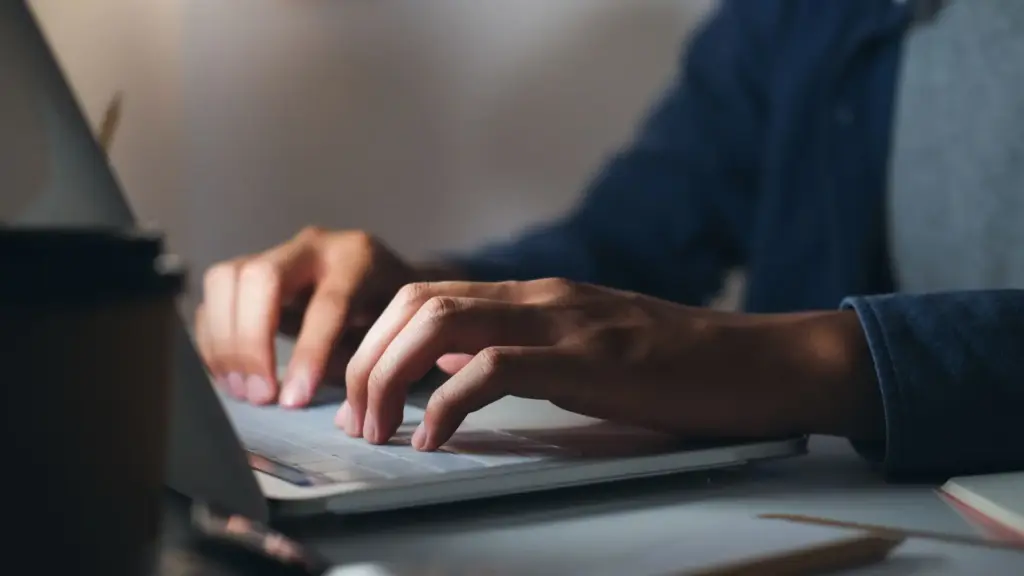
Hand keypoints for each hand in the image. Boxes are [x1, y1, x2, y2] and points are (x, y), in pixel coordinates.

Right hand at [195, 227, 430, 406]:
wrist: (385, 283)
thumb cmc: (391, 316)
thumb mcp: (393, 334)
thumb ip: (358, 360)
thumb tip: (304, 394)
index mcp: (358, 259)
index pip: (327, 303)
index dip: (308, 354)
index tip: (293, 401)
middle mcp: (312, 247)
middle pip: (261, 278)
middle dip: (251, 342)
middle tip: (261, 396)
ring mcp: (275, 253)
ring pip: (225, 280)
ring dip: (224, 342)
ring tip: (242, 390)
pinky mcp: (249, 271)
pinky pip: (213, 297)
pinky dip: (212, 339)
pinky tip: (229, 376)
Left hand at [340, 278, 884, 449]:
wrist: (758, 362)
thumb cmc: (678, 366)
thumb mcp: (585, 349)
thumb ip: (523, 350)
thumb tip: (454, 370)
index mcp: (533, 296)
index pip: (425, 296)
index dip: (376, 345)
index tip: (362, 399)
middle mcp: (537, 296)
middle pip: (415, 304)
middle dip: (366, 361)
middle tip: (356, 422)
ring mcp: (561, 321)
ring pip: (440, 324)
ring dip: (391, 378)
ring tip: (380, 431)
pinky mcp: (586, 358)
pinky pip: (493, 368)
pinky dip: (449, 404)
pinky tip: (435, 440)